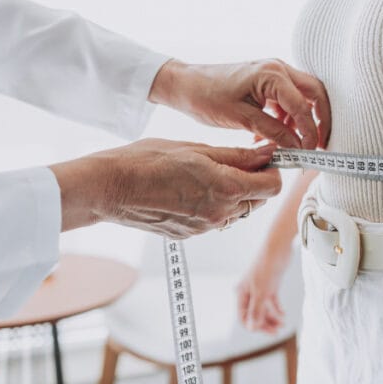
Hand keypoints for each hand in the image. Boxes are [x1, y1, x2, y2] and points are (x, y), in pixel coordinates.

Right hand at [51, 139, 280, 236]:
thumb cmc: (148, 160)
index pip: (273, 186)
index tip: (264, 156)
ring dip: (237, 193)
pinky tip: (194, 188)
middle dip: (256, 180)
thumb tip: (267, 153)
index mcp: (226, 189)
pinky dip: (216, 204)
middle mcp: (220, 214)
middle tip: (239, 160)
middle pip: (258, 200)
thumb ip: (238, 155)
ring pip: (238, 211)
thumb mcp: (198, 149)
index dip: (273, 169)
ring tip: (212, 172)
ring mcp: (204, 228)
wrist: (109, 188)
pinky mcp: (189, 234)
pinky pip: (216, 219)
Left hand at [149, 59, 330, 149]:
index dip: (310, 131)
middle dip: (321, 120)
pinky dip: (289, 117)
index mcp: (272, 75)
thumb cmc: (207, 97)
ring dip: (304, 119)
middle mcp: (278, 68)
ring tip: (294, 144)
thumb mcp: (241, 119)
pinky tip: (276, 135)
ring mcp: (275, 72)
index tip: (310, 152)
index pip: (303, 106)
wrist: (186, 85)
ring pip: (305, 95)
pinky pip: (289, 98)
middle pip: (315, 93)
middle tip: (320, 145)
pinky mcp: (269, 81)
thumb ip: (273, 131)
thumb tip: (297, 147)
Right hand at [236, 246, 290, 332]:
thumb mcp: (261, 292)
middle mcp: (249, 292)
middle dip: (264, 324)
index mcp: (241, 293)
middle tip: (276, 332)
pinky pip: (272, 301)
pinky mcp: (271, 284)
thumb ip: (256, 310)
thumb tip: (251, 328)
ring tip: (282, 325)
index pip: (243, 316)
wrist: (278, 247)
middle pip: (254, 314)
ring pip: (264, 308)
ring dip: (272, 317)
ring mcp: (260, 288)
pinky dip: (277, 308)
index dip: (253, 325)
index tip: (266, 331)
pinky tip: (283, 315)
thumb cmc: (266, 267)